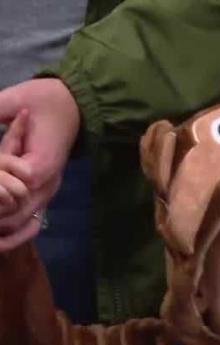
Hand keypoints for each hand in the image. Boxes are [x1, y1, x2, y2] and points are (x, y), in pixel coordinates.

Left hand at [0, 79, 79, 249]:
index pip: (20, 185)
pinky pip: (33, 223)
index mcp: (45, 162)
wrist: (75, 105)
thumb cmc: (47, 99)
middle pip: (20, 213)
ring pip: (26, 223)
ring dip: (3, 231)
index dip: (1, 185)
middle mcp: (49, 182)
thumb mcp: (17, 97)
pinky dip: (15, 235)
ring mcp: (48, 189)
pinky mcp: (44, 191)